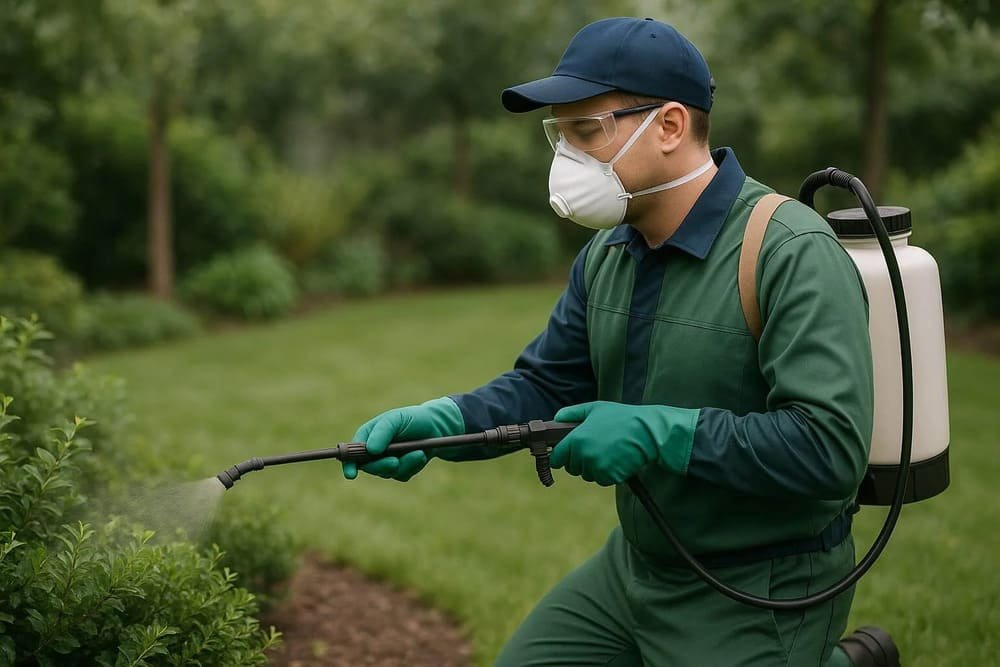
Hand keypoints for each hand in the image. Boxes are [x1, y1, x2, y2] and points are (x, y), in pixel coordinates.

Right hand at [343, 397, 464, 481]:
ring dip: (404, 464)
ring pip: (387, 473)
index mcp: (368, 436)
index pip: (351, 452)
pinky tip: (421, 455)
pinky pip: (402, 475)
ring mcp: (387, 461)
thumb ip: (382, 431)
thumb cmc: (412, 419)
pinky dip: (413, 466)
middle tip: (395, 462)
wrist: (436, 427)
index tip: (351, 474)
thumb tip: (370, 450)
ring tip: (418, 452)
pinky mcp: (401, 470)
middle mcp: (374, 451)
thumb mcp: (396, 419)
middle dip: (382, 466)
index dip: (349, 464)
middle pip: (369, 467)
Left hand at [550, 401, 698, 485]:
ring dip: (593, 468)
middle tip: (595, 447)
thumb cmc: (621, 418)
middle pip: (572, 468)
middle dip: (579, 460)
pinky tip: (616, 459)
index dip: (560, 456)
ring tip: (608, 451)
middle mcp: (584, 456)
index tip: (566, 454)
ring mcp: (597, 468)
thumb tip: (555, 419)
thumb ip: (571, 413)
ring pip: (587, 475)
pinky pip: (601, 480)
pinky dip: (607, 473)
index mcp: (576, 440)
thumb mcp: (594, 408)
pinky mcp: (610, 477)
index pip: (557, 458)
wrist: (647, 432)